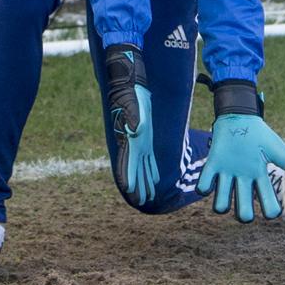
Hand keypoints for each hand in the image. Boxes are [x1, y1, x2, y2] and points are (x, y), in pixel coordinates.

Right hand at [105, 44, 158, 207]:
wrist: (129, 84)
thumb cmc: (129, 94)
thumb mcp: (133, 105)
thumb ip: (133, 119)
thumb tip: (136, 129)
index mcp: (131, 137)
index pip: (127, 162)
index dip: (129, 177)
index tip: (130, 191)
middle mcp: (134, 143)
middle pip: (136, 169)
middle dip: (139, 185)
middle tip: (142, 201)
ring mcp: (140, 141)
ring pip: (143, 166)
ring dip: (145, 180)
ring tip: (148, 195)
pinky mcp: (146, 137)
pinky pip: (149, 157)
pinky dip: (151, 168)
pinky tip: (156, 178)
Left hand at [196, 81, 284, 221]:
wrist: (240, 117)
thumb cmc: (259, 133)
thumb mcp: (277, 148)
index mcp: (259, 177)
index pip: (267, 202)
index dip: (270, 211)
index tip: (272, 212)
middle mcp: (243, 180)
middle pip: (243, 211)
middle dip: (244, 215)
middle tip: (245, 213)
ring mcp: (227, 175)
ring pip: (221, 205)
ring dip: (221, 205)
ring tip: (224, 197)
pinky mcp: (212, 166)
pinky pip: (204, 186)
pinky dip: (204, 187)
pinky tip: (209, 182)